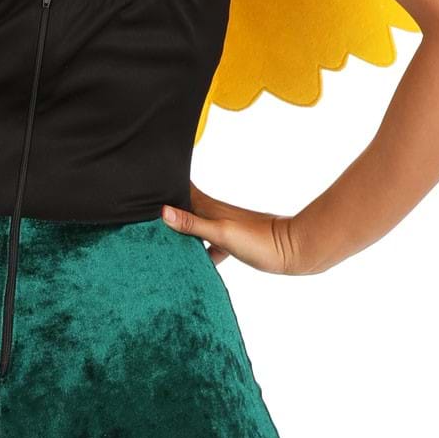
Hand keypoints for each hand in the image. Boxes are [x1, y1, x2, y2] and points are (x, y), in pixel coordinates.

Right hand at [160, 184, 308, 272]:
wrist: (294, 250)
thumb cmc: (261, 241)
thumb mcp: (222, 233)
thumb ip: (193, 224)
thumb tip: (163, 211)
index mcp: (208, 208)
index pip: (182, 188)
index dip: (165, 180)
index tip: (147, 175)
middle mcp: (213, 215)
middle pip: (183, 206)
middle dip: (165, 205)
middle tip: (144, 205)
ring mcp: (222, 229)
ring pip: (193, 226)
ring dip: (178, 229)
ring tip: (158, 235)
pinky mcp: (230, 244)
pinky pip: (206, 246)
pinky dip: (195, 251)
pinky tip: (189, 261)